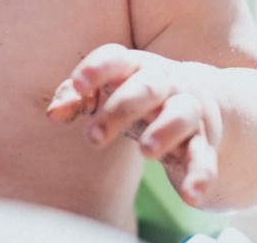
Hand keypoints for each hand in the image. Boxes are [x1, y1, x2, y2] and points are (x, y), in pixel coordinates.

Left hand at [46, 43, 219, 206]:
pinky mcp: (203, 142)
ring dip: (164, 132)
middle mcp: (165, 83)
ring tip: (145, 151)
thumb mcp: (105, 91)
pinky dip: (200, 176)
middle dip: (120, 109)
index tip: (78, 85)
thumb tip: (52, 114)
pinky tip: (190, 197)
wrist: (201, 100)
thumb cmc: (135, 94)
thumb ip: (76, 98)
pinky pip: (204, 158)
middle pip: (146, 88)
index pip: (115, 59)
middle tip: (92, 137)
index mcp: (135, 66)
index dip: (96, 69)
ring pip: (180, 115)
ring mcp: (187, 111)